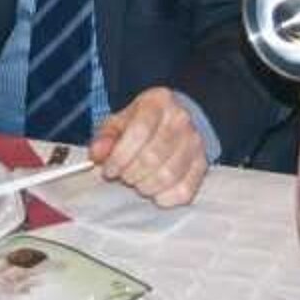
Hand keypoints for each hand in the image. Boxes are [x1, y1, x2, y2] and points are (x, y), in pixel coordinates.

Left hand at [87, 87, 208, 206]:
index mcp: (158, 102)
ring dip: (145, 186)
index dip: (120, 156)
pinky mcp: (202, 164)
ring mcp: (195, 142)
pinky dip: (164, 198)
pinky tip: (154, 191)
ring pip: (167, 176)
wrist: (177, 119)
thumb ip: (105, 137)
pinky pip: (184, 191)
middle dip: (130, 174)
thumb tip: (96, 154)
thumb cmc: (144, 123)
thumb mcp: (121, 121)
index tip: (109, 170)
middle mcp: (181, 119)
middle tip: (123, 176)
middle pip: (152, 157)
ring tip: (137, 181)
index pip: (139, 131)